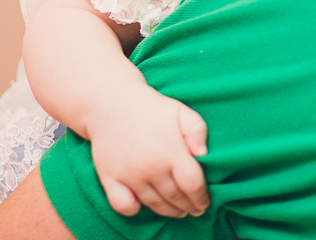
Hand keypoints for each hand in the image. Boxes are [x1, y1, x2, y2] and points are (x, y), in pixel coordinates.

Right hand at [84, 86, 209, 218]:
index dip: (201, 197)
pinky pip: (123, 205)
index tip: (205, 203)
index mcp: (171, 152)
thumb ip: (197, 131)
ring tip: (178, 211)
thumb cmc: (152, 109)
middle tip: (195, 210)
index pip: (192, 185)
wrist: (112, 104)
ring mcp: (129, 175)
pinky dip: (134, 210)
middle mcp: (151, 168)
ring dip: (168, 211)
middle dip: (188, 207)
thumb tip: (204, 154)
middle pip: (175, 197)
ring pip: (153, 204)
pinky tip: (143, 206)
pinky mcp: (110, 179)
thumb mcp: (181, 112)